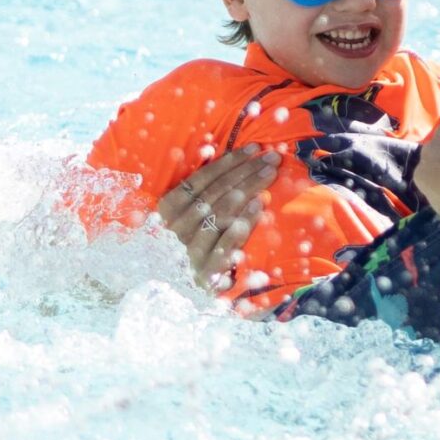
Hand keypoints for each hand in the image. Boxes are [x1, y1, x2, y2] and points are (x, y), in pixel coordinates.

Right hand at [157, 144, 279, 291]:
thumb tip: (231, 158)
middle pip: (214, 193)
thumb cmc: (194, 243)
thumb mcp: (192, 215)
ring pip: (220, 213)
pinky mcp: (203, 272)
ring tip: (269, 175)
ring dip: (246, 191)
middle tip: (272, 158)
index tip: (255, 148)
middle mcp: (174, 228)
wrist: (186, 290)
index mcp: (168, 209)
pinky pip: (224, 242)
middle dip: (245, 172)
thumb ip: (206, 191)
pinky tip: (260, 207)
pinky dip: (242, 223)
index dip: (229, 162)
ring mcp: (187, 250)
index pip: (201, 179)